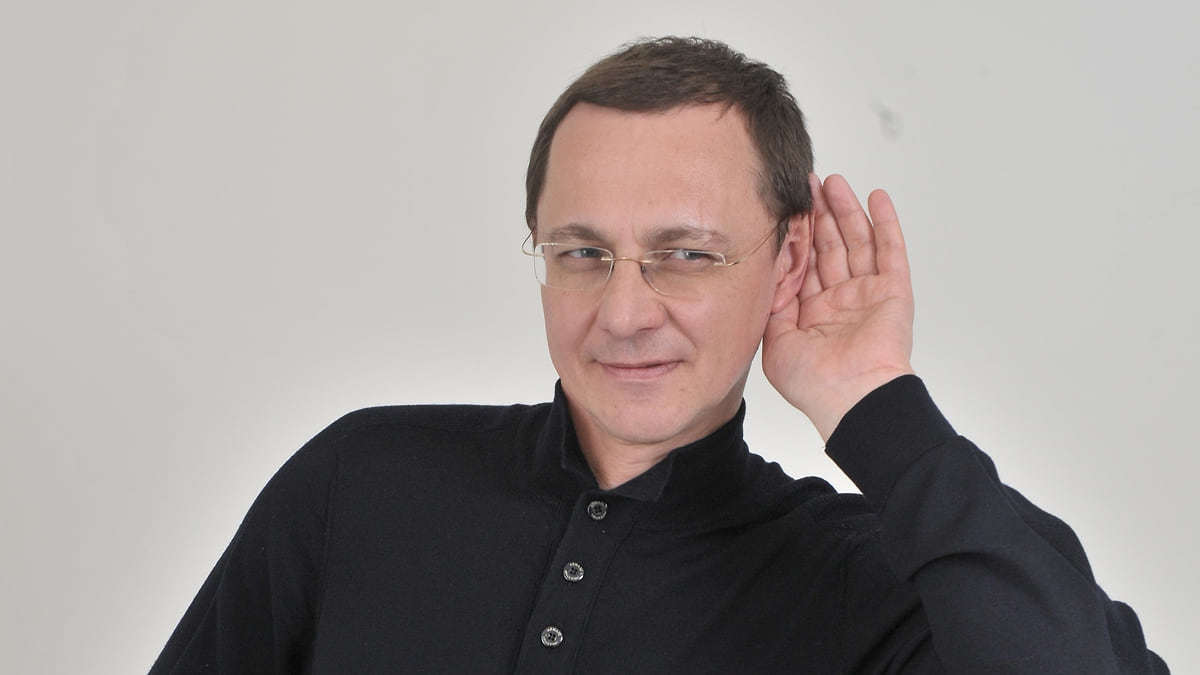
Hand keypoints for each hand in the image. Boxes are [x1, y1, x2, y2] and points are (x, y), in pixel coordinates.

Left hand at [763, 174, 915, 441]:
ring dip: (846, 210)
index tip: (787, 206)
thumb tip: (766, 272)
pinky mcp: (893, 291)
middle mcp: (840, 300)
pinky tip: (876, 199)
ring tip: (833, 182)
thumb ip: (772, 304)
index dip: (797, 234)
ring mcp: (867, 294)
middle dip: (819, 213)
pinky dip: (885, 223)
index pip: (805, 263)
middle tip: (808, 183)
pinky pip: (890, 250)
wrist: (850, 397)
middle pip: (830, 246)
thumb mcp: (775, 341)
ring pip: (857, 241)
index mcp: (813, 313)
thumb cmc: (814, 383)